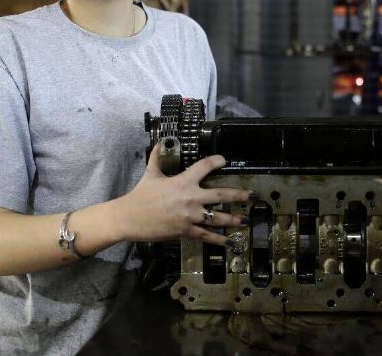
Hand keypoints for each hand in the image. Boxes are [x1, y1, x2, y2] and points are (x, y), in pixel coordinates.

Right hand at [117, 144, 250, 245]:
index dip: (216, 161)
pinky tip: (230, 241)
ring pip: (218, 218)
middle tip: (252, 195)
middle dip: (239, 195)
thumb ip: (157, 157)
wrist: (129, 218)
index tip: (224, 160)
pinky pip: (207, 236)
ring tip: (245, 220)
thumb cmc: (140, 195)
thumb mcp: (150, 174)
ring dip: (233, 219)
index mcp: (183, 181)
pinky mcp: (186, 231)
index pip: (204, 167)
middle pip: (221, 195)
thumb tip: (161, 142)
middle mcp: (191, 198)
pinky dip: (219, 239)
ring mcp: (190, 216)